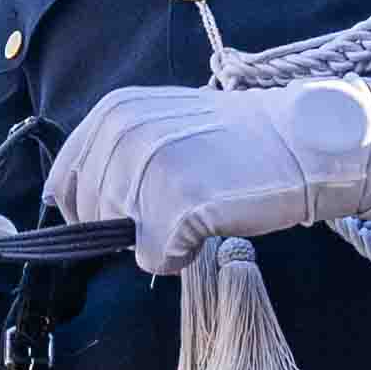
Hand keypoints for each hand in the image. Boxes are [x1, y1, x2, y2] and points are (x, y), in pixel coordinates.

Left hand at [44, 83, 370, 278]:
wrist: (306, 141)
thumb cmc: (240, 139)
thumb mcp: (164, 120)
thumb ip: (118, 150)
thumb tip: (75, 199)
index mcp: (116, 111)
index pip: (65, 179)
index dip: (88, 207)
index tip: (124, 212)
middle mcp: (125, 134)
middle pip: (90, 214)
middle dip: (127, 225)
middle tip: (176, 206)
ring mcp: (150, 170)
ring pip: (122, 239)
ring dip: (156, 239)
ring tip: (197, 211)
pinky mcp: (177, 206)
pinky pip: (154, 258)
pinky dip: (177, 257)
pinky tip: (206, 230)